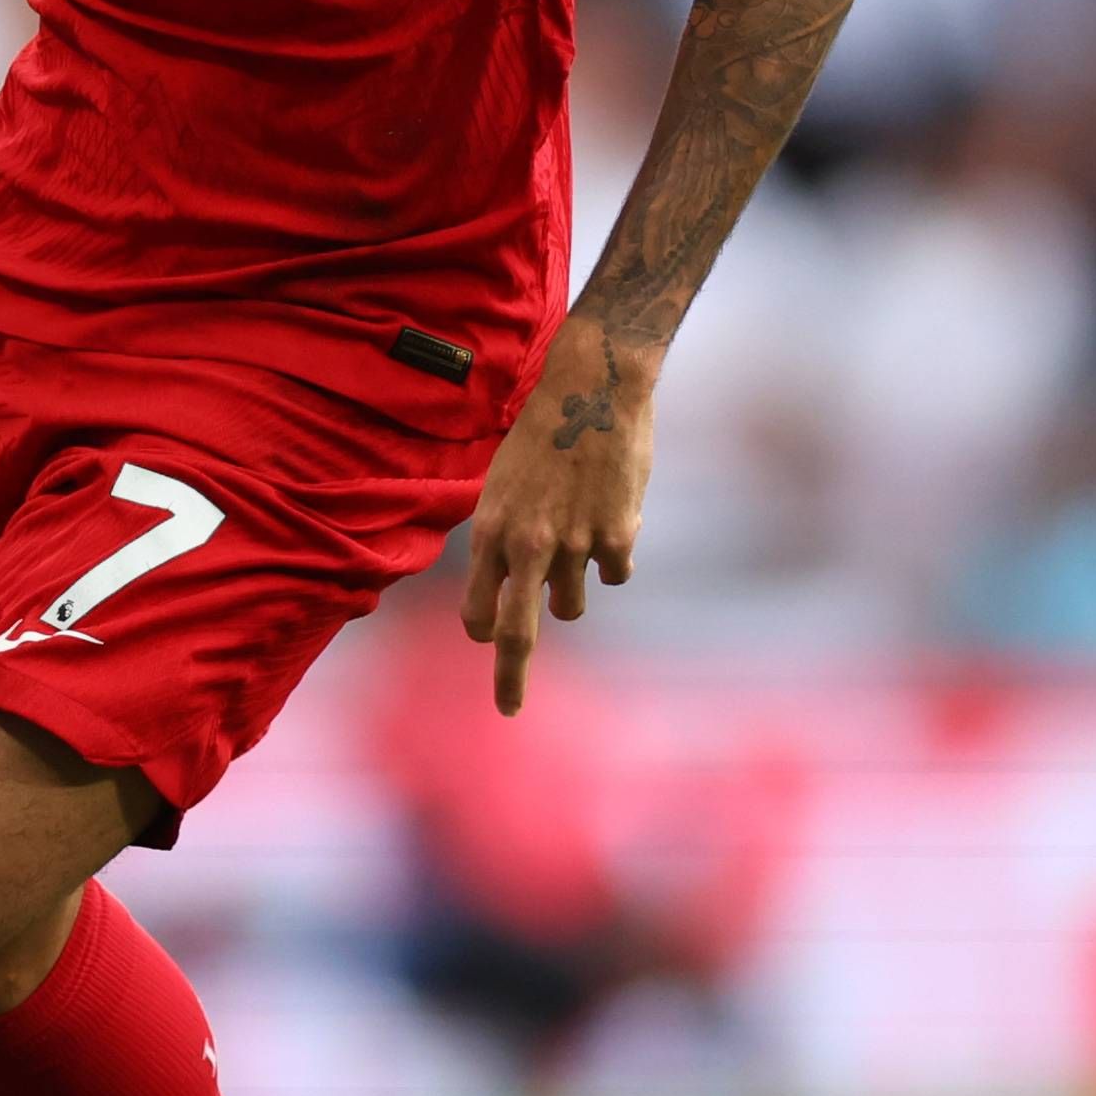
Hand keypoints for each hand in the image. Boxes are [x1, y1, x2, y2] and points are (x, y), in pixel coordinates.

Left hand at [461, 316, 652, 714]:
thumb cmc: (543, 434)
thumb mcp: (504, 486)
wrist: (593, 387)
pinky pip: (614, 575)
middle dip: (510, 678)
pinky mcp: (616, 537)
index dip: (484, 631)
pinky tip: (610, 514)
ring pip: (572, 605)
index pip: (478, 611)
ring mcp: (573, 545)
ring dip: (574, 587)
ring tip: (577, 536)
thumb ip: (504, 540)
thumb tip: (508, 590)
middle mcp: (526, 545)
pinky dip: (613, 556)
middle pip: (517, 634)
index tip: (487, 646)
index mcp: (490, 532)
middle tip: (507, 709)